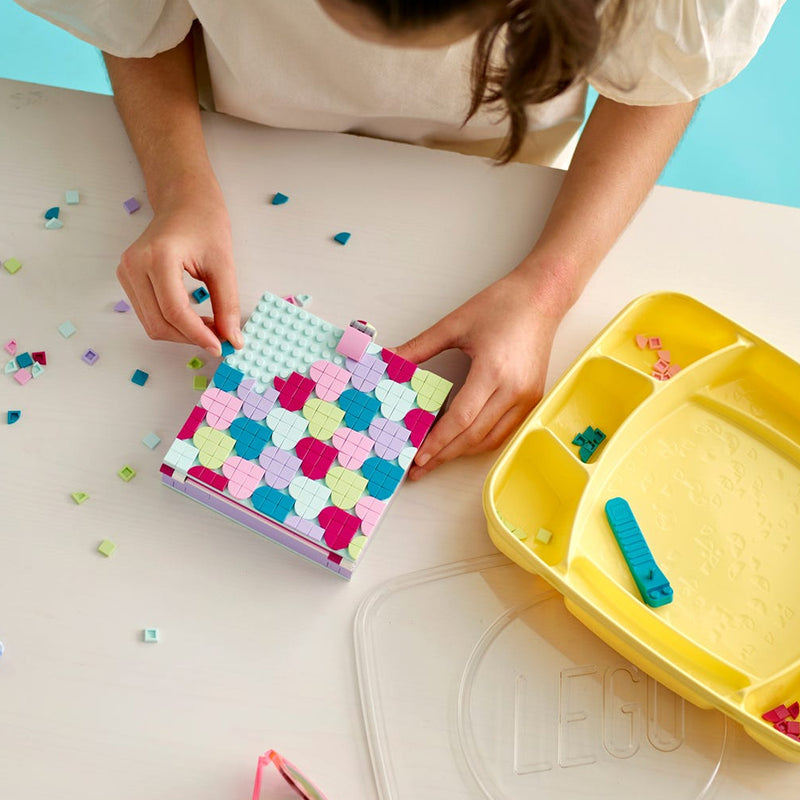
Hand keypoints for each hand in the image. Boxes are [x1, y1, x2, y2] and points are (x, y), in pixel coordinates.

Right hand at [116, 187, 242, 354]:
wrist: (184, 201)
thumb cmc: (204, 223)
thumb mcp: (224, 264)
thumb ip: (227, 304)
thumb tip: (232, 339)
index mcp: (158, 256)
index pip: (174, 311)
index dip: (198, 334)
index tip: (221, 346)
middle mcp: (134, 266)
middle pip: (159, 323)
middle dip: (191, 337)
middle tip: (220, 339)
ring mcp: (126, 273)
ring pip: (152, 324)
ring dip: (182, 334)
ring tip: (210, 327)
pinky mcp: (127, 279)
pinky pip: (148, 314)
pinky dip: (172, 324)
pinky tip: (194, 319)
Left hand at [393, 269, 562, 478]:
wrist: (541, 297)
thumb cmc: (501, 305)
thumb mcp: (453, 324)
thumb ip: (419, 347)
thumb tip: (389, 360)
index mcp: (492, 371)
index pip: (460, 419)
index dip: (438, 442)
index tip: (418, 456)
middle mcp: (513, 390)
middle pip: (474, 436)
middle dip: (445, 455)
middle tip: (420, 467)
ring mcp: (526, 397)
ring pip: (491, 439)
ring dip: (463, 452)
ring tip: (437, 458)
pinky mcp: (532, 398)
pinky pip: (504, 430)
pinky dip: (481, 440)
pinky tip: (461, 441)